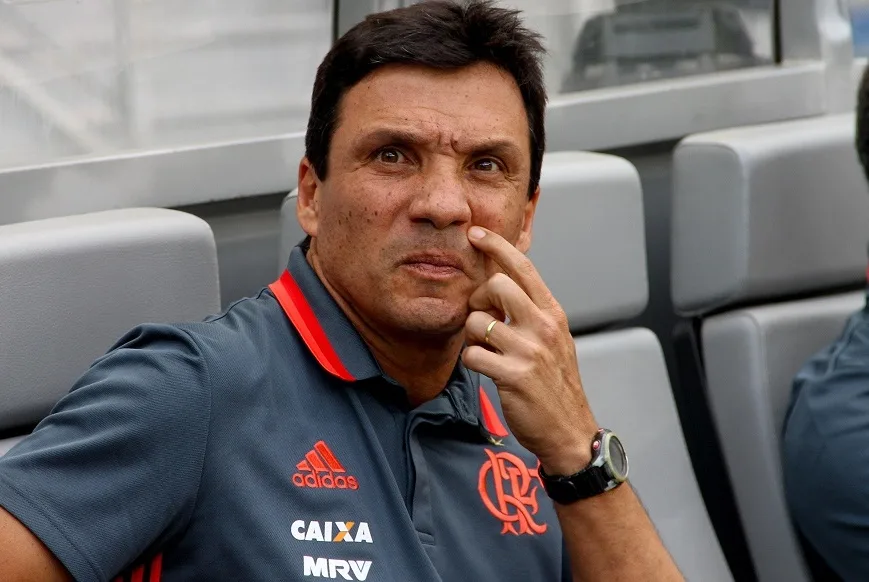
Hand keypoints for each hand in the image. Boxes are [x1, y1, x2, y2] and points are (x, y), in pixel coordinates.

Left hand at [463, 226, 598, 474]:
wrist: (570, 430)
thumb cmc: (555, 383)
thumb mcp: (552, 339)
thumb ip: (530, 311)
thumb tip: (498, 285)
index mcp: (553, 313)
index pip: (524, 268)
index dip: (497, 246)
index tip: (477, 233)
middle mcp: (544, 326)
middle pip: (496, 285)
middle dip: (478, 300)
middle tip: (482, 320)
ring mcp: (529, 351)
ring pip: (477, 321)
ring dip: (472, 337)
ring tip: (486, 350)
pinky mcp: (513, 376)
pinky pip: (472, 355)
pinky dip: (471, 361)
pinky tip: (485, 370)